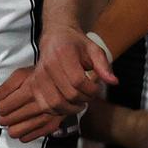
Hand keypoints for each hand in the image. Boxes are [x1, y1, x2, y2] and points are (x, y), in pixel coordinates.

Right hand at [0, 25, 116, 124]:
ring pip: (55, 103)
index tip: (97, 88)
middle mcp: (48, 65)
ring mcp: (38, 76)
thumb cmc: (77, 44)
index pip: (78, 81)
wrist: (55, 36)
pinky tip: (67, 105)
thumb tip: (114, 82)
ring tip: (80, 103)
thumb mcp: (94, 49)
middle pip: (68, 94)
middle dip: (84, 99)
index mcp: (63, 53)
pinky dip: (57, 110)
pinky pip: (44, 106)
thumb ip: (103, 66)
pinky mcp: (33, 85)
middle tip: (90, 96)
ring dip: (71, 108)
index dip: (91, 90)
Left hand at [0, 66, 71, 140]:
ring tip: (15, 119)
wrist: (69, 82)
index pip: (3, 107)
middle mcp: (39, 105)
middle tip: (8, 111)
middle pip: (7, 121)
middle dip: (3, 116)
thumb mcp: (23, 74)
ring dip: (12, 126)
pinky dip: (23, 133)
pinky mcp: (51, 126)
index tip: (3, 103)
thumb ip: (5, 87)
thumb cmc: (43, 76)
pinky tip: (25, 124)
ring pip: (15, 132)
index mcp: (30, 90)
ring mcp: (45, 118)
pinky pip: (27, 138)